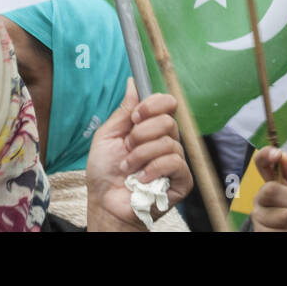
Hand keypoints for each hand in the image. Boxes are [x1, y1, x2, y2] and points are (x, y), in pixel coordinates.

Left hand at [85, 79, 192, 230]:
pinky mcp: (182, 180)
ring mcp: (175, 161)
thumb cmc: (104, 171)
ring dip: (141, 155)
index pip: (167, 103)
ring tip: (128, 168)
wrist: (105, 203)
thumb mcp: (108, 135)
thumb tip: (133, 82)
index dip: (153, 104)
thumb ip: (124, 111)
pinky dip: (153, 169)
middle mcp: (166, 141)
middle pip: (168, 120)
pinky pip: (175, 162)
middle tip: (127, 147)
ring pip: (168, 142)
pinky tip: (141, 179)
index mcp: (151, 128)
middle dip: (141, 134)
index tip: (135, 116)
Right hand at [249, 147, 286, 231]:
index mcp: (273, 185)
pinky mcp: (259, 232)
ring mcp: (259, 216)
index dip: (265, 155)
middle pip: (270, 189)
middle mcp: (262, 199)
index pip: (261, 164)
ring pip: (281, 214)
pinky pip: (280, 231)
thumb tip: (283, 155)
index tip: (277, 154)